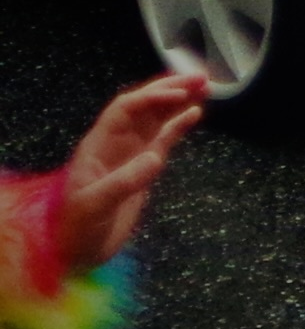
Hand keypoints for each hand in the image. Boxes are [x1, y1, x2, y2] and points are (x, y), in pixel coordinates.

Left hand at [56, 73, 200, 275]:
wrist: (76, 250)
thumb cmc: (78, 227)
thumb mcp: (94, 206)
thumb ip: (123, 182)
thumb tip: (156, 158)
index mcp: (98, 145)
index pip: (126, 110)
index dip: (152, 98)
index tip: (181, 94)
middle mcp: (115, 143)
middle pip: (143, 106)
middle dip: (170, 89)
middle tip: (201, 78)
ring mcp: (130, 154)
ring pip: (156, 119)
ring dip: (178, 101)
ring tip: (204, 88)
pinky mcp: (143, 168)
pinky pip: (163, 139)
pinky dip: (179, 124)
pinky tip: (195, 114)